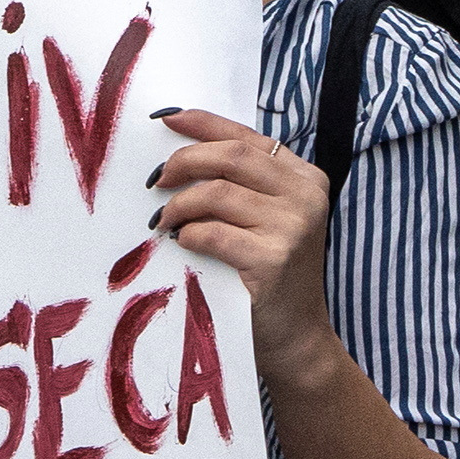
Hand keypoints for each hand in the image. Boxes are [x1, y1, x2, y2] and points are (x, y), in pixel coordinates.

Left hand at [151, 110, 341, 391]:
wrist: (295, 339)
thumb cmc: (269, 276)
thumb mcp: (266, 220)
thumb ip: (240, 185)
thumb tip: (178, 153)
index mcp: (305, 177)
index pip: (247, 136)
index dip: (202, 123)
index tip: (165, 119)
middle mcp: (306, 195)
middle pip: (230, 157)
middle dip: (183, 162)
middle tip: (154, 180)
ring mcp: (293, 226)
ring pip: (215, 193)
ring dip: (178, 206)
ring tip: (164, 223)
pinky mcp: (274, 258)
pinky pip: (211, 233)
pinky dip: (188, 235)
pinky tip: (181, 244)